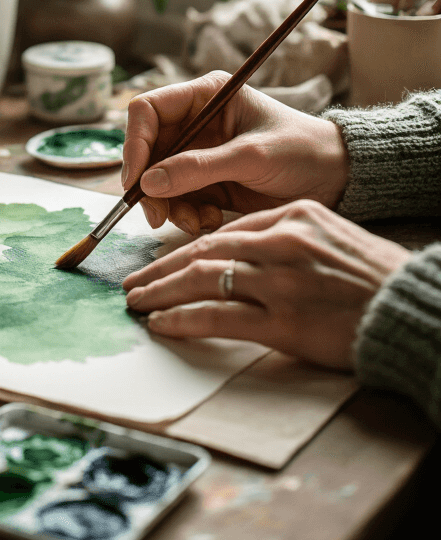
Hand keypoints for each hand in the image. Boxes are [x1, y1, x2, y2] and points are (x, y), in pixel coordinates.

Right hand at [122, 72, 349, 234]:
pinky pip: (177, 200)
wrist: (337, 179)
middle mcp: (196, 122)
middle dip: (149, 185)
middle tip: (157, 216)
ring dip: (169, 206)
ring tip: (195, 222)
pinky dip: (185, 215)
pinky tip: (209, 221)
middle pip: (147, 150)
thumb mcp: (252, 156)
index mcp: (205, 96)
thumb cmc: (303, 151)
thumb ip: (200, 168)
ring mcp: (199, 154)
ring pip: (157, 181)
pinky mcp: (206, 183)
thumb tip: (148, 183)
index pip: (148, 110)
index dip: (135, 142)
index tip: (136, 180)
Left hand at [123, 200, 410, 368]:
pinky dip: (182, 318)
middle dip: (161, 268)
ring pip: (201, 279)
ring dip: (160, 291)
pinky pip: (216, 315)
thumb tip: (240, 255)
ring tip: (136, 302)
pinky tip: (162, 323)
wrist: (406, 308)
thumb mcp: (329, 237)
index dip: (187, 249)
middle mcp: (280, 241)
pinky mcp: (282, 320)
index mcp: (292, 217)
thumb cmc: (373, 279)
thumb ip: (286, 239)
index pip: (225, 231)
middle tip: (133, 282)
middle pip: (204, 251)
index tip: (163, 262)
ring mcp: (279, 280)